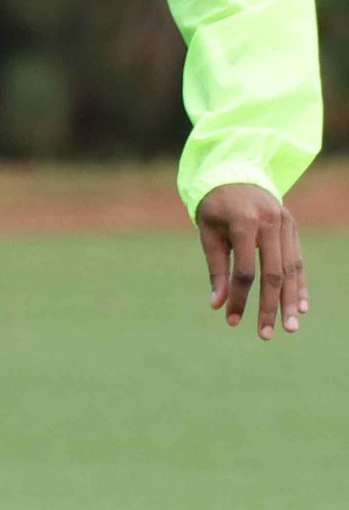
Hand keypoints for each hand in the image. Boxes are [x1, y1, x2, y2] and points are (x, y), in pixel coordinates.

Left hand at [196, 183, 308, 339]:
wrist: (235, 173)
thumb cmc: (215, 208)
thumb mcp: (208, 234)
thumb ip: (215, 269)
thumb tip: (216, 305)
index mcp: (245, 223)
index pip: (244, 270)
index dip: (238, 296)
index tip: (230, 319)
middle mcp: (271, 223)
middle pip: (273, 274)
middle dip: (269, 306)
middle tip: (265, 335)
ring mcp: (286, 225)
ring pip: (291, 270)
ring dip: (290, 301)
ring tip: (290, 328)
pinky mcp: (293, 228)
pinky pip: (298, 261)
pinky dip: (300, 285)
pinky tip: (300, 307)